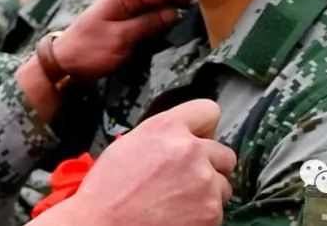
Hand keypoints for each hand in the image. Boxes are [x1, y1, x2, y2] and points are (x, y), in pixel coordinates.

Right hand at [33, 100, 233, 225]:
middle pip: (224, 153)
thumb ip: (162, 135)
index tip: (200, 138)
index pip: (208, 111)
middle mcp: (189, 150)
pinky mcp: (210, 213)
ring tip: (177, 200)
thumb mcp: (129, 144)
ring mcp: (204, 183)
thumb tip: (182, 137)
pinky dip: (203, 215)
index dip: (204, 128)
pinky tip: (177, 215)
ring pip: (223, 185)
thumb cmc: (108, 190)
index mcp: (166, 128)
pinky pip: (218, 210)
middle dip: (210, 165)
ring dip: (208, 193)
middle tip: (188, 178)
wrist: (102, 225)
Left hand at [53, 0, 191, 79]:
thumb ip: (147, 24)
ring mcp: (123, 9)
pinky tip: (177, 23)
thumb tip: (174, 12)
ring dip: (173, 8)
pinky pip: (147, 15)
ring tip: (200, 11)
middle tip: (209, 3)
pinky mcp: (124, 21)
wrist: (62, 62)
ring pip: (154, 5)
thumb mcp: (120, 39)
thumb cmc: (88, 50)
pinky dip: (161, 17)